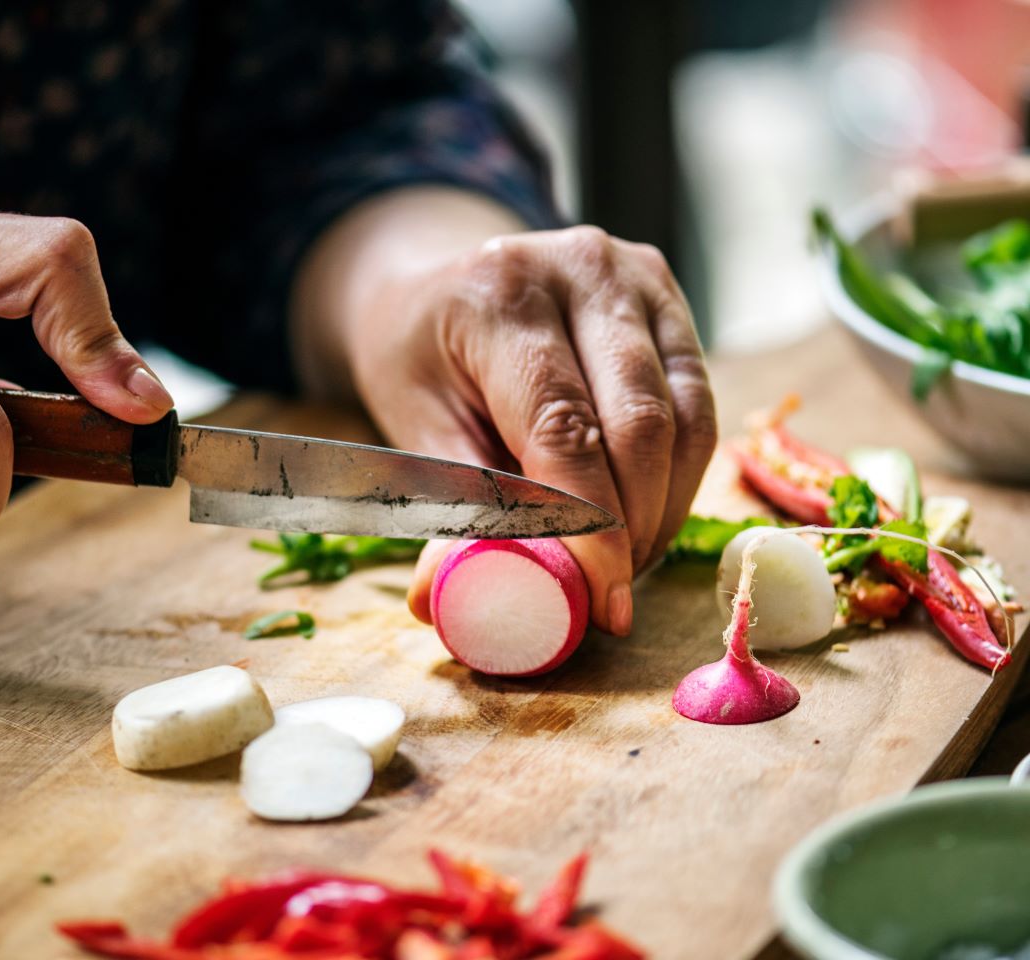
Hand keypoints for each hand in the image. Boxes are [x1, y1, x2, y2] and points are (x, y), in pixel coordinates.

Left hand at [293, 190, 715, 635]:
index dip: (592, 525)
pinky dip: (678, 475)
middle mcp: (580, 268)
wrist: (438, 287)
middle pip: (640, 421)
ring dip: (664, 508)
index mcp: (500, 296)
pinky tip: (645, 516)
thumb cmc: (420, 359)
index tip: (605, 602)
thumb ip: (448, 506)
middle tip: (613, 594)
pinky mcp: (668, 300)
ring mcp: (635, 277)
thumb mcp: (411, 426)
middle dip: (635, 526)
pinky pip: (697, 404)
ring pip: (686, 416)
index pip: (564, 425)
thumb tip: (444, 600)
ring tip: (625, 563)